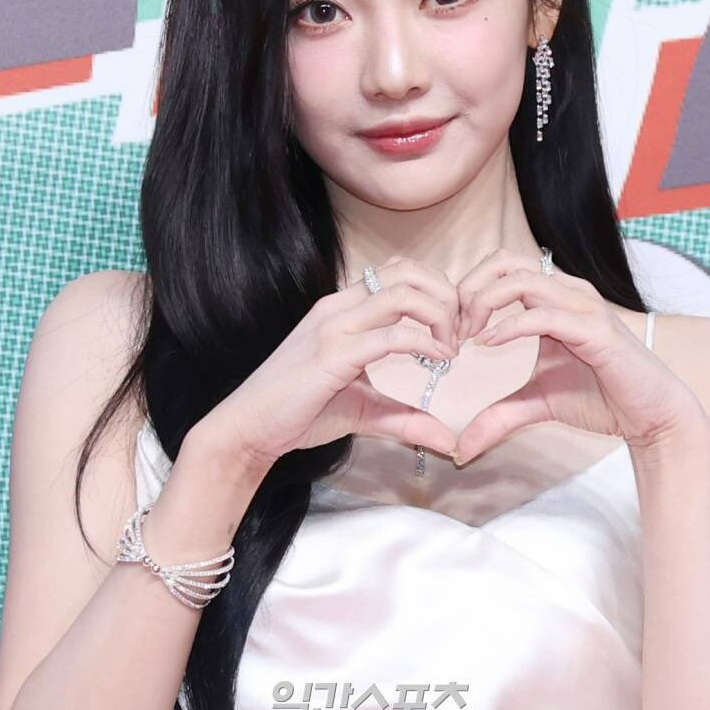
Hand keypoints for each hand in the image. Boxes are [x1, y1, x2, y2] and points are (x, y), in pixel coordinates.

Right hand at [188, 257, 460, 471]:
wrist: (247, 429)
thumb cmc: (297, 413)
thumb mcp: (362, 409)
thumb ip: (403, 417)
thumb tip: (447, 439)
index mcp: (342, 309)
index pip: (399, 272)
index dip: (436, 291)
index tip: (455, 329)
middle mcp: (338, 307)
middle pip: (407, 270)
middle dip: (446, 295)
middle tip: (461, 332)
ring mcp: (334, 326)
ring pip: (402, 291)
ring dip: (439, 313)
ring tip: (451, 346)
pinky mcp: (333, 353)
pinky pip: (391, 335)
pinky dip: (425, 343)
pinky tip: (439, 361)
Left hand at [450, 247, 709, 465]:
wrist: (652, 415)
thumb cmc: (600, 397)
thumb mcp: (536, 403)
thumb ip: (499, 415)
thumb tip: (461, 449)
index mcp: (552, 296)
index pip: (499, 267)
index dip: (467, 290)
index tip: (449, 329)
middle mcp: (566, 291)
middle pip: (504, 260)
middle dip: (468, 288)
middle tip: (451, 328)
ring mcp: (582, 306)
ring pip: (521, 279)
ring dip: (483, 303)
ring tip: (466, 337)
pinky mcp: (595, 330)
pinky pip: (543, 316)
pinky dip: (508, 327)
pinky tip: (486, 345)